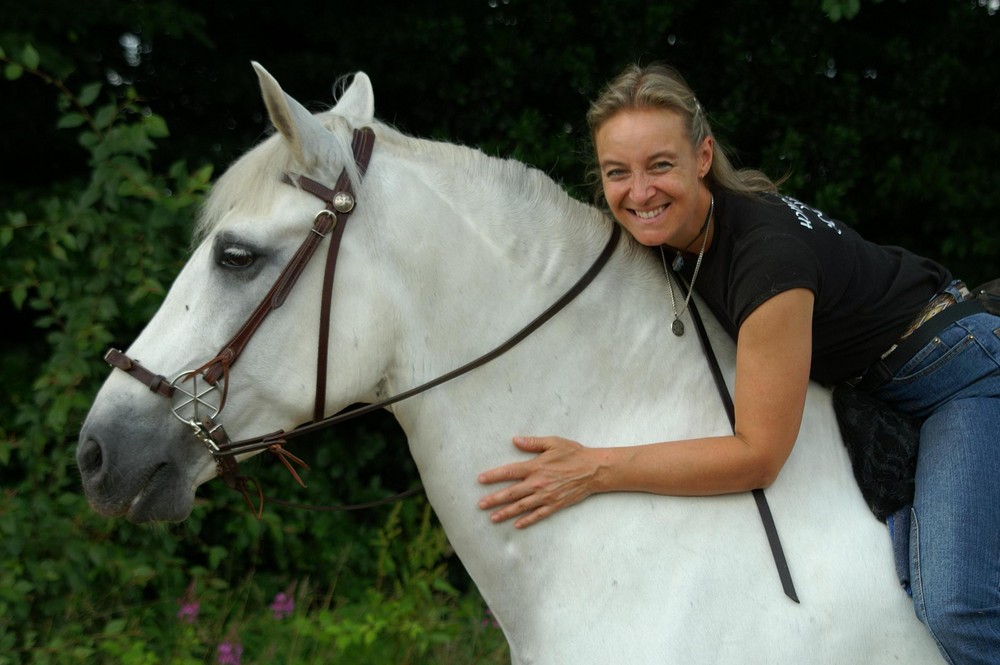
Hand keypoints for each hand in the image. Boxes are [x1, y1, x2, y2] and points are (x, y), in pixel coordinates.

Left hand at [477, 436, 600, 527]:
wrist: (594, 470)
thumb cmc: (574, 454)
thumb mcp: (553, 443)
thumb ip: (533, 443)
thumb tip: (515, 441)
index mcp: (535, 467)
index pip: (509, 472)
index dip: (493, 476)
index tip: (481, 480)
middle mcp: (538, 483)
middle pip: (511, 493)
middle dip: (494, 499)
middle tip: (480, 505)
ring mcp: (546, 496)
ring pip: (521, 507)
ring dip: (506, 513)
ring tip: (492, 518)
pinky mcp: (555, 505)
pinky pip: (538, 515)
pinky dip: (527, 521)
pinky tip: (517, 525)